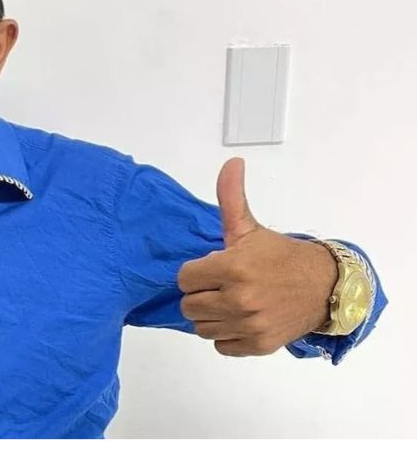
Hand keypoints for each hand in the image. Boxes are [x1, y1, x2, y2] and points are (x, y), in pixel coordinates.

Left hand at [177, 157, 338, 356]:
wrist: (324, 287)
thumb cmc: (279, 256)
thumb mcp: (250, 228)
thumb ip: (231, 198)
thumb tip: (231, 162)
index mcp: (232, 268)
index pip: (184, 279)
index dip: (195, 272)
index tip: (211, 268)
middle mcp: (238, 300)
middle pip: (189, 305)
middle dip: (201, 294)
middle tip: (221, 285)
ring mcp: (248, 325)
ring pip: (201, 327)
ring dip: (211, 316)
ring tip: (230, 301)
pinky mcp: (258, 345)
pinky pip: (220, 345)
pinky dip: (226, 334)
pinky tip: (240, 319)